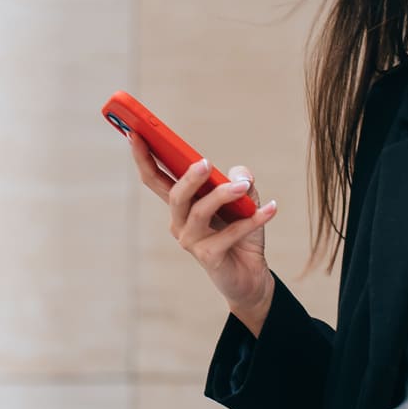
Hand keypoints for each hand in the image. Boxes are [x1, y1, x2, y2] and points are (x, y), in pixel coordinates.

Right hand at [126, 132, 278, 332]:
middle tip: (205, 162)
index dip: (143, 157)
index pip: (155, 178)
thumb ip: (239, 180)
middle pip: (175, 195)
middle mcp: (180, 222)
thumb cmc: (240, 233)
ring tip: (244, 185)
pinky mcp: (209, 257)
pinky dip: (253, 220)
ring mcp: (192, 242)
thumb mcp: (243, 200)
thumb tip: (239, 174)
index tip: (135, 133)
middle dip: (188, 178)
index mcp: (181, 205)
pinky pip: (230, 234)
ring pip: (200, 212)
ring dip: (223, 195)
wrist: (250, 275)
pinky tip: (271, 208)